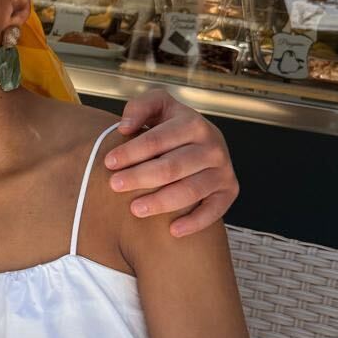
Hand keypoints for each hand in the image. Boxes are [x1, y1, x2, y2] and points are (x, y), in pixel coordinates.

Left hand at [107, 91, 237, 236]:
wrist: (202, 141)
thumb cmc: (172, 127)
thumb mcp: (158, 106)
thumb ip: (140, 107)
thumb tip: (125, 127)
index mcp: (193, 123)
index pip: (157, 140)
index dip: (131, 152)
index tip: (109, 162)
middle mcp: (212, 147)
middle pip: (171, 167)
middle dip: (140, 177)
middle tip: (114, 185)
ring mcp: (222, 170)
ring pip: (190, 190)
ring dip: (161, 202)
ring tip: (135, 209)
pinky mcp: (229, 191)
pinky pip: (214, 211)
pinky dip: (195, 223)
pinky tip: (173, 230)